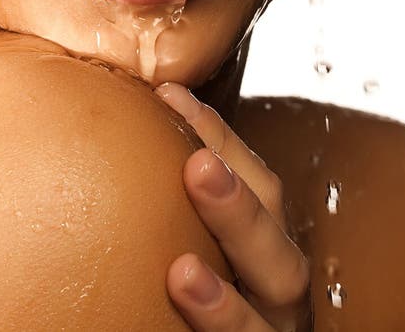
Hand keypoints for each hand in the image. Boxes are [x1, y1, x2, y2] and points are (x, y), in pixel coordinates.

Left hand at [155, 83, 311, 331]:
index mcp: (264, 250)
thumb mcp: (201, 240)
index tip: (172, 96)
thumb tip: (125, 124)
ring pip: (270, 313)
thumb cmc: (201, 295)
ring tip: (182, 274)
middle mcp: (278, 295)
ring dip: (228, 298)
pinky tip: (186, 302)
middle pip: (276, 249)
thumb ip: (180, 204)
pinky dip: (220, 331)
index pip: (260, 186)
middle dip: (240, 205)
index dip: (222, 138)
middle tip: (197, 164)